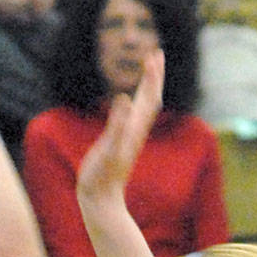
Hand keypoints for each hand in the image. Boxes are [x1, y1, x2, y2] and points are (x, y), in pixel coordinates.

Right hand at [76, 47, 163, 208]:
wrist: (101, 202)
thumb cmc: (101, 177)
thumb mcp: (107, 148)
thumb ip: (116, 124)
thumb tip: (123, 98)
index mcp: (133, 128)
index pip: (147, 96)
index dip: (151, 76)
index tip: (153, 54)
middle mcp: (135, 131)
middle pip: (150, 99)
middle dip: (153, 76)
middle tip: (156, 54)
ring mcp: (129, 139)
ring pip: (145, 108)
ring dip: (147, 88)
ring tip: (148, 73)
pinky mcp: (121, 145)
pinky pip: (133, 119)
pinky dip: (136, 105)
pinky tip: (130, 104)